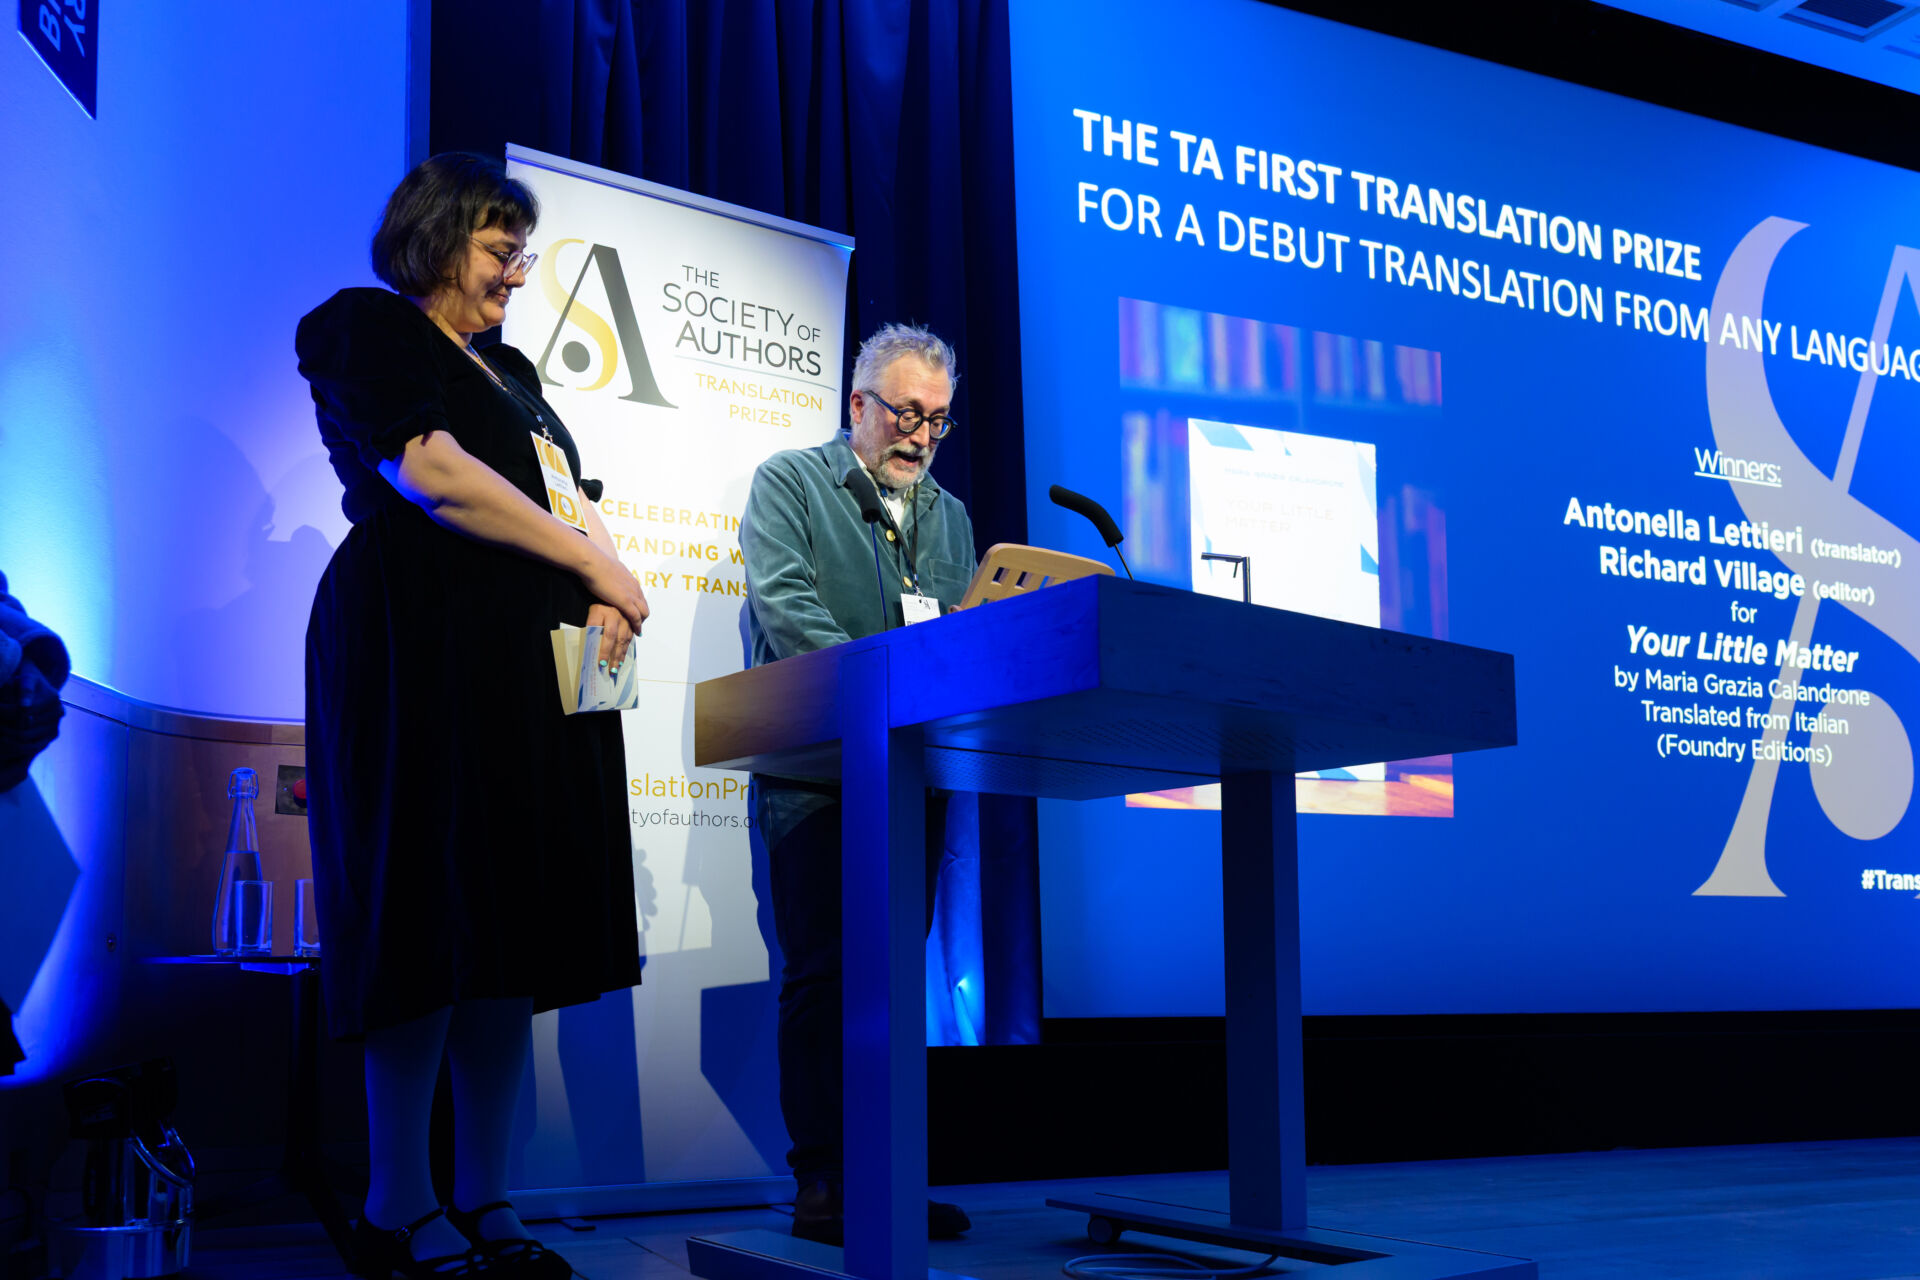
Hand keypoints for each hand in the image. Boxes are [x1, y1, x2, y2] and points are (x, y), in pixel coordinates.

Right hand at [579, 544, 648, 660]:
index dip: (638, 606)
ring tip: (636, 632)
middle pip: (644, 605)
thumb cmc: (594, 563)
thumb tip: (603, 574)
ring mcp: (632, 594)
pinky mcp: (626, 602)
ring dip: (641, 623)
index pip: (639, 596)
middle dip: (642, 616)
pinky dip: (637, 626)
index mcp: (630, 579)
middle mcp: (634, 587)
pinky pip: (636, 617)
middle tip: (636, 625)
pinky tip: (636, 633)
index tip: (635, 613)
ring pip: (644, 612)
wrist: (592, 562)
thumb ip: (609, 574)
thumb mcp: (606, 569)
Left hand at [585, 602, 633, 672]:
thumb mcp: (594, 611)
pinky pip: (630, 637)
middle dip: (615, 657)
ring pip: (626, 640)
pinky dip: (627, 647)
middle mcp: (621, 618)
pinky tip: (623, 656)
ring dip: (622, 654)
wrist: (612, 589)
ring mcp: (628, 620)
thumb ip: (593, 624)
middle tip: (612, 670)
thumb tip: (591, 643)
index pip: (608, 636)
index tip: (602, 663)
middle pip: (619, 641)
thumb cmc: (600, 602)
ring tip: (617, 666)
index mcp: (610, 615)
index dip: (606, 650)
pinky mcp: (631, 622)